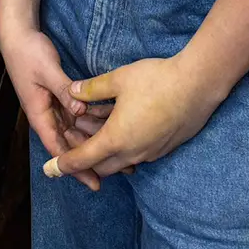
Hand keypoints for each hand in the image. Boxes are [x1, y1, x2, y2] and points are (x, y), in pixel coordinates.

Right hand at [0, 25, 111, 190]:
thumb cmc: (28, 53)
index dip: (77, 166)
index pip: (59, 148)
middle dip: (91, 157)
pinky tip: (111, 122)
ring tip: (120, 151)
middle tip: (119, 169)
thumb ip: (63, 89)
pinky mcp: (61, 96)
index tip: (95, 181)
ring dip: (95, 139)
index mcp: (39, 114)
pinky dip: (92, 119)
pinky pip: (78, 113)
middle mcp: (47, 115)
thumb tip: (81, 110)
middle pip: (70, 143)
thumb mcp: (46, 70)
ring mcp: (54, 106)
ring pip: (76, 129)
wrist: (19, 36)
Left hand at [47, 54, 222, 180]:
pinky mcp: (164, 148)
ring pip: (120, 160)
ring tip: (98, 124)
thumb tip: (72, 91)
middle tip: (74, 139)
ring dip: (106, 148)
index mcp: (115, 139)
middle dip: (84, 157)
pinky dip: (124, 145)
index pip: (82, 158)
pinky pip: (137, 153)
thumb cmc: (156, 80)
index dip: (64, 164)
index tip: (50, 168)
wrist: (197, 85)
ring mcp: (150, 153)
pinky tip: (125, 122)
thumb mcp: (119, 79)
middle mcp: (132, 153)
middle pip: (100, 166)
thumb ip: (92, 88)